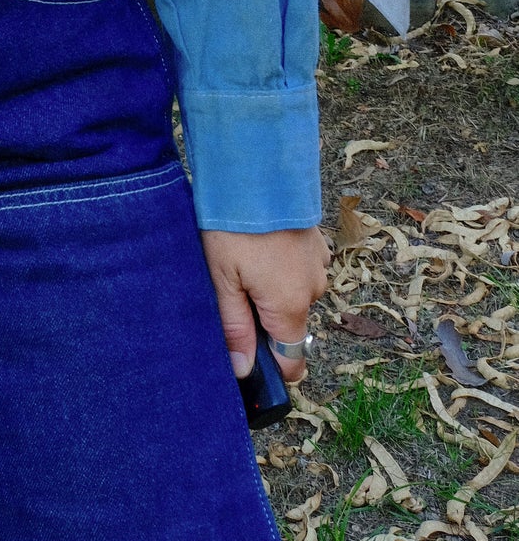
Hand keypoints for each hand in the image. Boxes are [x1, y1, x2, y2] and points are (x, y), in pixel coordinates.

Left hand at [201, 226, 329, 381]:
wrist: (254, 169)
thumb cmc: (232, 225)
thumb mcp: (221, 278)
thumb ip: (234, 327)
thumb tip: (243, 371)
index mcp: (290, 305)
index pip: (292, 360)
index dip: (269, 365)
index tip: (245, 351)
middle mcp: (313, 290)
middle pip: (288, 324)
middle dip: (261, 316)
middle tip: (230, 286)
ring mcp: (318, 264)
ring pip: (293, 294)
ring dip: (271, 287)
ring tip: (242, 258)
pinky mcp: (316, 243)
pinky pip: (298, 269)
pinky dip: (280, 265)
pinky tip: (259, 244)